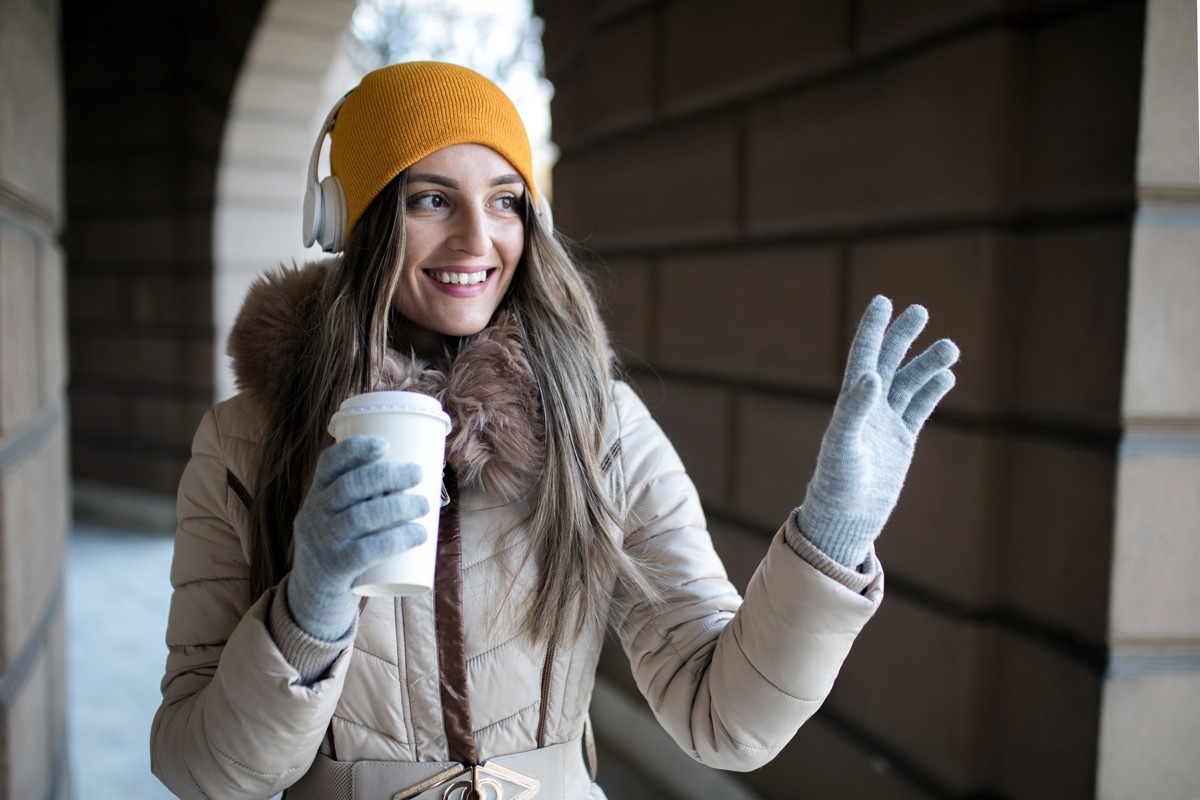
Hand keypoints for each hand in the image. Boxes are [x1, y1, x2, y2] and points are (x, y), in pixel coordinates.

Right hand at [288, 436, 428, 640]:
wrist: (312, 597)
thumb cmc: (340, 545)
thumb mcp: (337, 517)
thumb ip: (365, 497)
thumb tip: (421, 472)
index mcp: (316, 494)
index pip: (328, 464)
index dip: (355, 449)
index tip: (385, 445)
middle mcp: (313, 514)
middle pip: (350, 486)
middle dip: (388, 475)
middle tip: (418, 474)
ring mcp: (321, 542)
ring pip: (362, 516)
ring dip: (398, 507)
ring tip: (424, 504)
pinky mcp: (334, 568)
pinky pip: (367, 550)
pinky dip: (397, 539)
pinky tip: (418, 534)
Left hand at [796, 296, 958, 566]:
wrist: (847, 518)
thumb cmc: (838, 484)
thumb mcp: (843, 445)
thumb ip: (855, 410)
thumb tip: (873, 376)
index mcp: (851, 402)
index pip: (864, 356)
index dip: (873, 329)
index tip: (883, 301)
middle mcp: (868, 407)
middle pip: (888, 362)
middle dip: (902, 336)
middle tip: (920, 310)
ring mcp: (886, 423)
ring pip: (909, 383)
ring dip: (927, 364)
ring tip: (950, 347)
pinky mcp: (902, 441)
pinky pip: (919, 409)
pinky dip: (931, 391)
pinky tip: (947, 377)